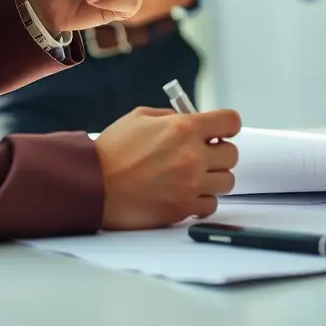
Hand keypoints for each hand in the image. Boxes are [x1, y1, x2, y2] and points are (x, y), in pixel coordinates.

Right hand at [95, 106, 241, 228]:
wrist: (93, 185)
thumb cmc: (112, 150)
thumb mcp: (140, 117)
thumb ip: (170, 117)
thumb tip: (189, 120)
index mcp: (184, 128)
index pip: (230, 122)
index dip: (227, 125)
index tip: (220, 130)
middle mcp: (193, 156)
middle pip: (232, 154)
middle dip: (219, 152)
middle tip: (203, 154)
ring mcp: (190, 185)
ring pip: (226, 182)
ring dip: (213, 178)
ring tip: (193, 176)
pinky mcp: (182, 209)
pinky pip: (211, 205)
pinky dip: (202, 201)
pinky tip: (187, 193)